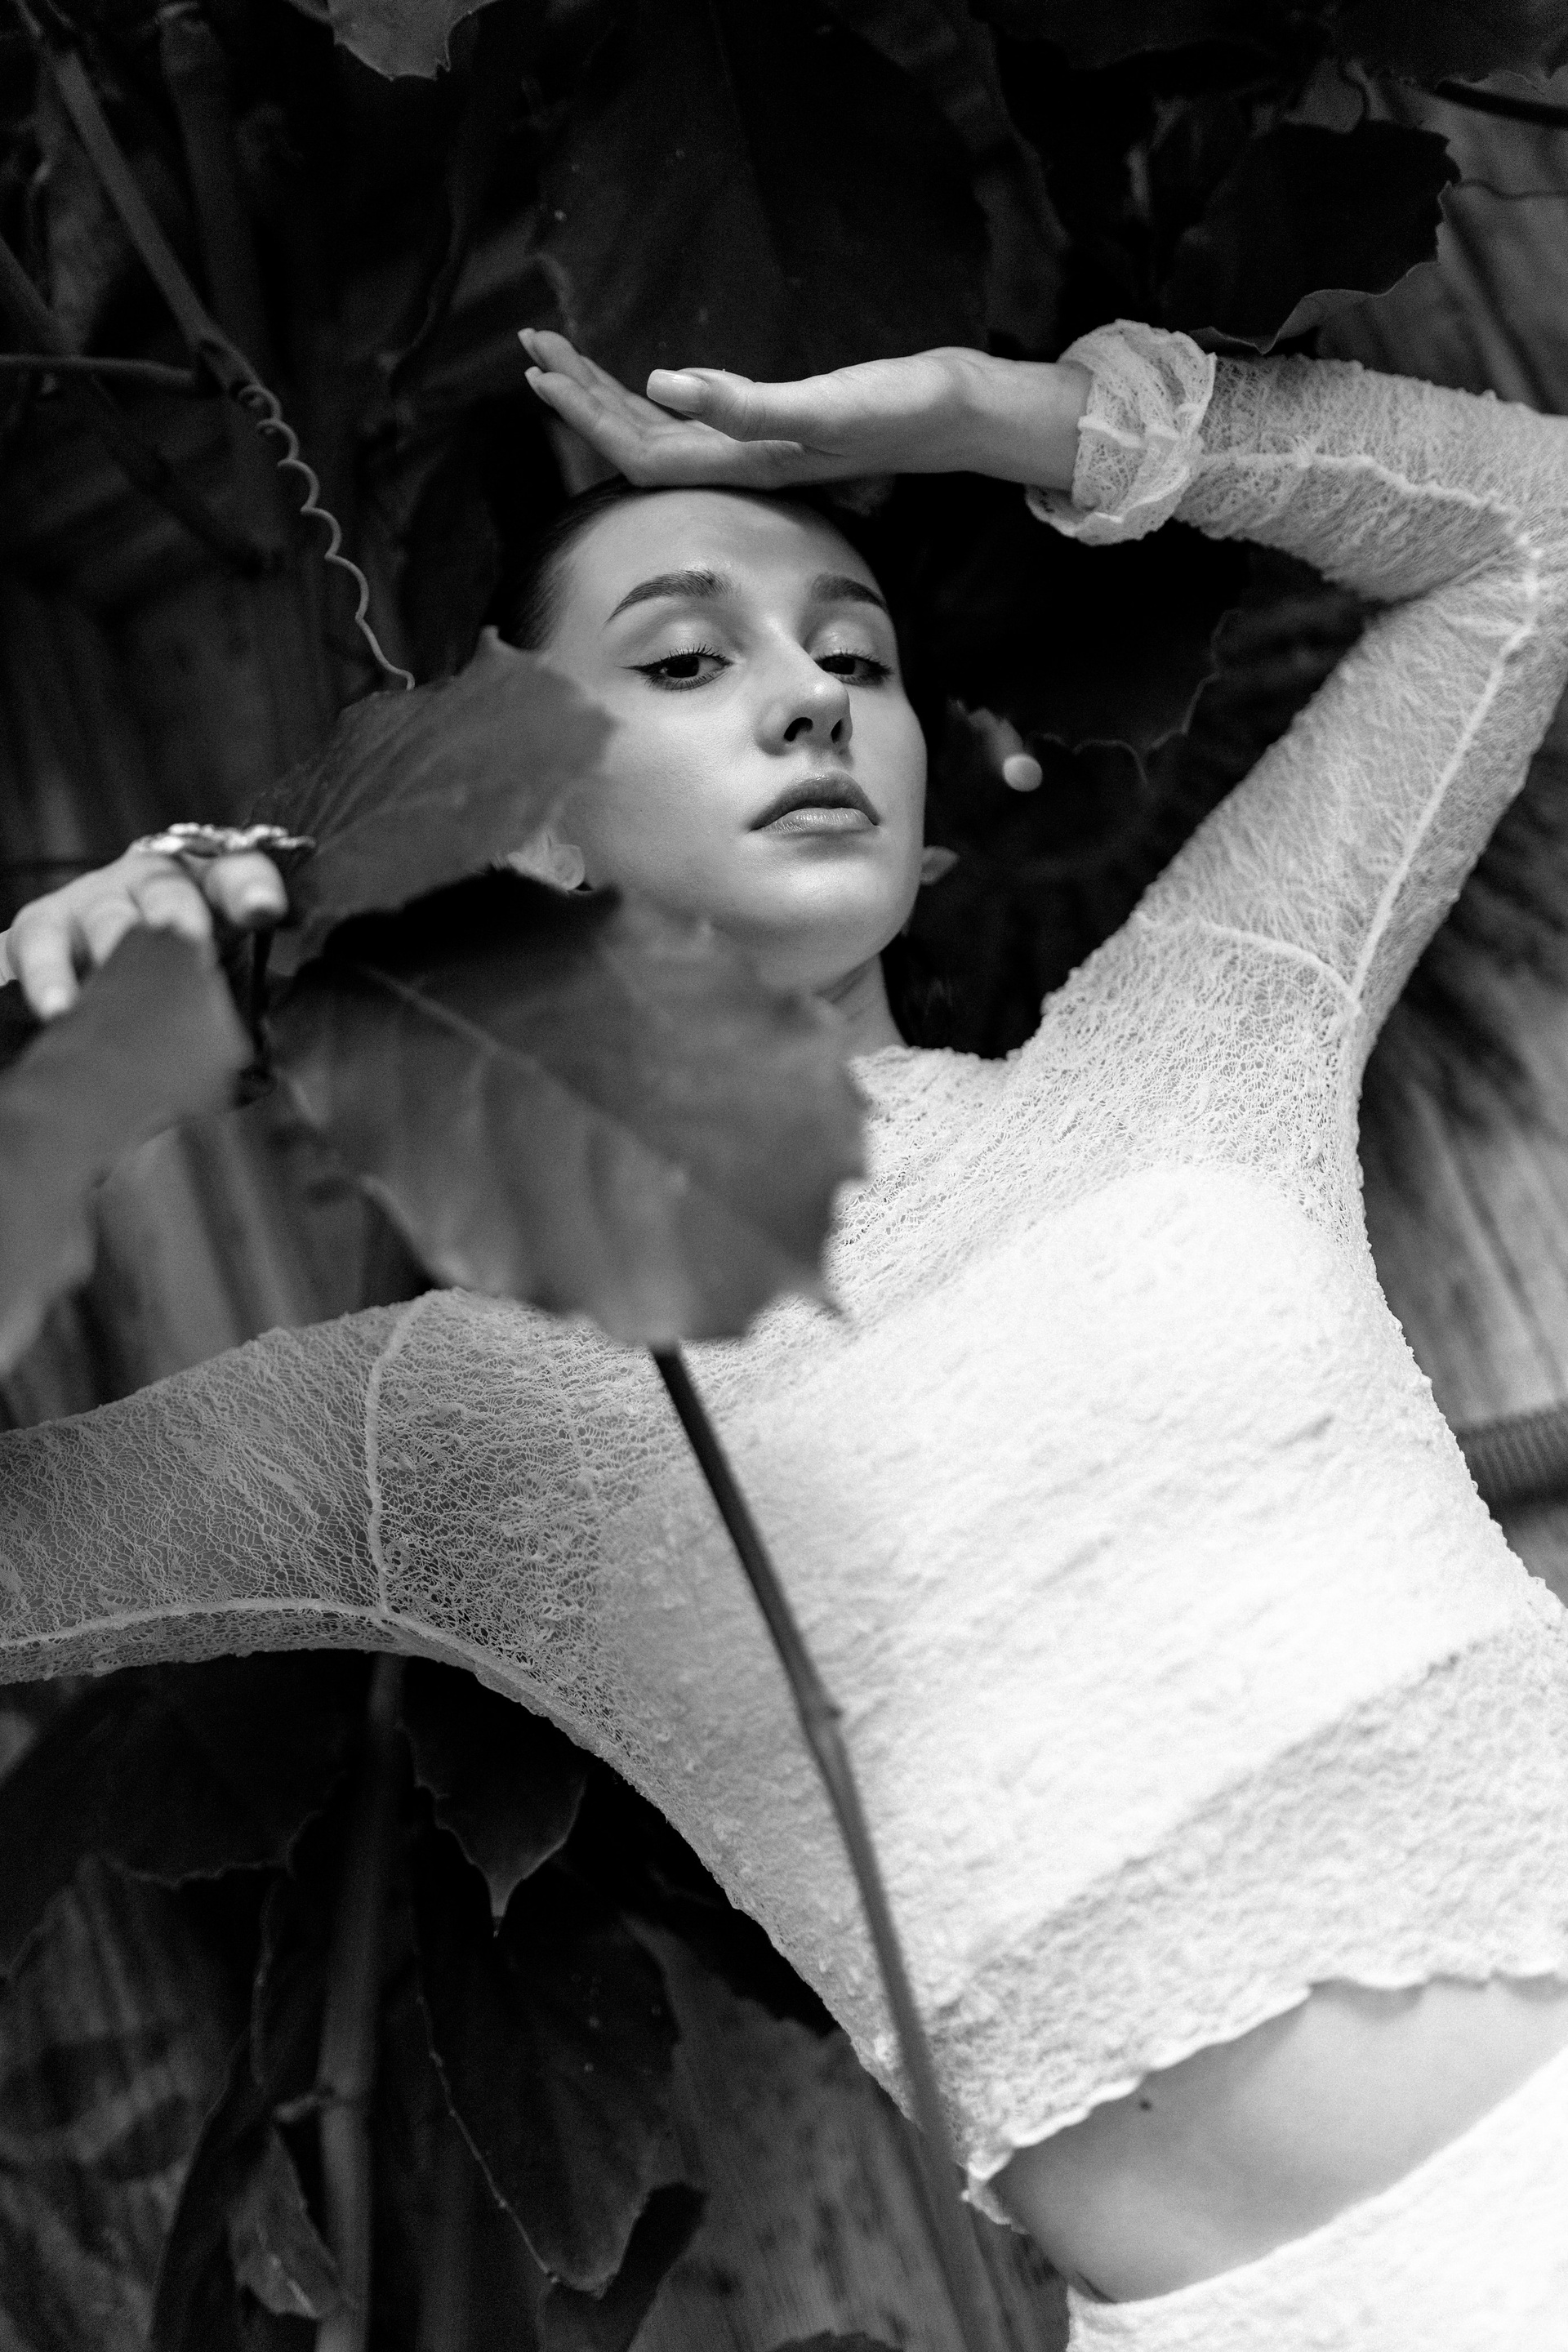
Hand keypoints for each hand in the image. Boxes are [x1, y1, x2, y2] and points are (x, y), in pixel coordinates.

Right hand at [0, 843, 287, 1019]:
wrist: (95, 996)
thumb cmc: (178, 993)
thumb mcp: (224, 991)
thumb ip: (253, 1002)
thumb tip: (278, 1051)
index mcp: (209, 892)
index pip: (237, 874)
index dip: (250, 887)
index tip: (265, 909)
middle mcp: (150, 884)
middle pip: (168, 887)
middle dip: (181, 912)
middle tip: (190, 942)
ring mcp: (93, 901)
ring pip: (106, 916)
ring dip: (121, 946)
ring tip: (126, 985)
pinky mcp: (41, 928)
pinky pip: (39, 946)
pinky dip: (47, 977)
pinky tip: (59, 1011)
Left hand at [521, 329, 1088, 493]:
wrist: (960, 417)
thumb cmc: (902, 410)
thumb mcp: (826, 403)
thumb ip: (745, 404)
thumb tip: (661, 386)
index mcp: (743, 462)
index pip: (640, 451)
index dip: (586, 417)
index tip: (540, 373)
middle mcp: (739, 463)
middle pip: (637, 441)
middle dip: (581, 397)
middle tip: (530, 347)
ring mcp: (756, 450)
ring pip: (661, 430)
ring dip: (609, 396)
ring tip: (560, 356)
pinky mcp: (774, 430)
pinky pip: (693, 421)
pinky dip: (652, 400)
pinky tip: (638, 384)